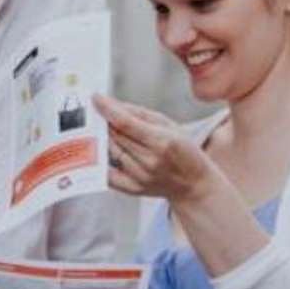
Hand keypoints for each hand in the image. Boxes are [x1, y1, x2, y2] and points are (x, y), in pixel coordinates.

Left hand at [93, 94, 223, 203]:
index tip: (95, 98)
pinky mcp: (133, 189)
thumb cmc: (183, 150)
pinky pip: (108, 174)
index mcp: (161, 141)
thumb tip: (113, 105)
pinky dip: (101, 161)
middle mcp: (150, 161)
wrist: (194, 184)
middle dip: (104, 122)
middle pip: (115, 137)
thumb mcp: (169, 125)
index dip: (108, 109)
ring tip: (102, 129)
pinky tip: (100, 151)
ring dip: (103, 139)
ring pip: (111, 152)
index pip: (126, 123)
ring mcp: (140, 177)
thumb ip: (140, 114)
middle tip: (96, 112)